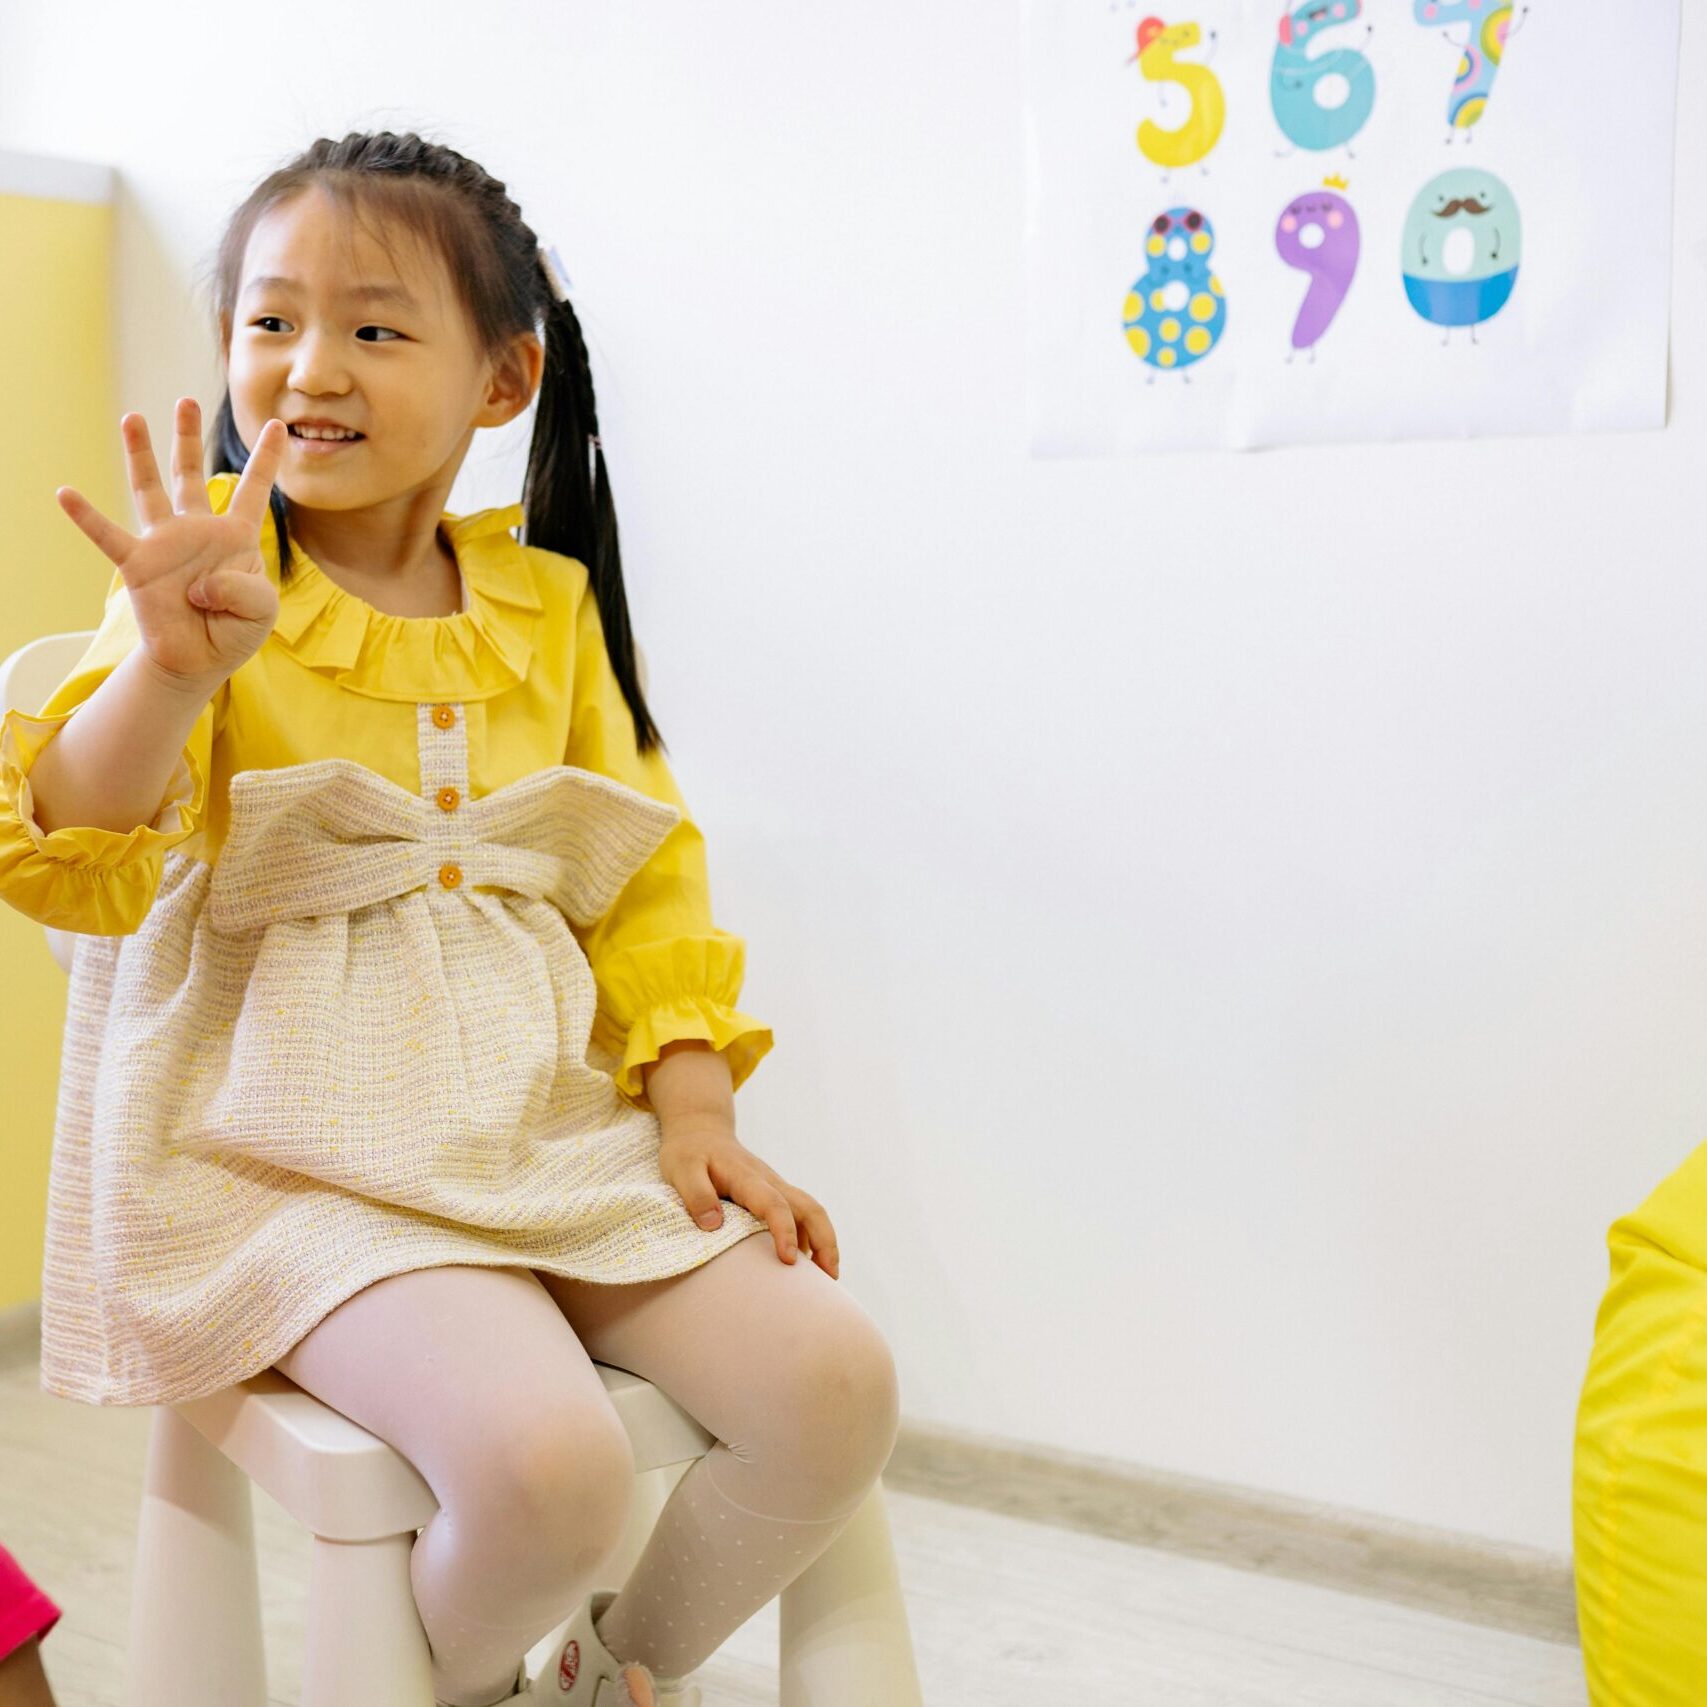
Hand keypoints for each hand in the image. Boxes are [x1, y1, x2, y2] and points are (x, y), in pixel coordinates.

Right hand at [56, 401, 287, 689]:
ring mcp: (165, 544)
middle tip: (185, 401)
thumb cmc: (234, 630)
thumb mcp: (261, 611)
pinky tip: (66, 493)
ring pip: (150, 490)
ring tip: (132, 418)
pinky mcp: (138, 565)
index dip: (267, 459)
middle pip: (191, 474)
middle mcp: (197, 530)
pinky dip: (86, 517)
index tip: (279, 426)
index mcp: (235, 537)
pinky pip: (108, 537)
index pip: (254, 490)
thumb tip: (200, 582)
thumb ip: (246, 591)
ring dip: (140, 454)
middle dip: (187, 438)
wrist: (198, 661)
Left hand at [659, 1120, 840, 1278]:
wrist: (700, 1132)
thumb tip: (715, 1225)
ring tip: (826, 1279)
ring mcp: (775, 1188)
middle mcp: (769, 1182)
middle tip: (829, 1278)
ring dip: (824, 1241)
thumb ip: (696, 1195)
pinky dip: (809, 1238)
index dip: (785, 1231)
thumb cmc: (689, 1154)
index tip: (788, 1260)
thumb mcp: (681, 1169)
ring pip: (810, 1211)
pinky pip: (800, 1215)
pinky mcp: (774, 1195)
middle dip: (825, 1241)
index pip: (774, 1204)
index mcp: (747, 1177)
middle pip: (809, 1207)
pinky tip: (805, 1265)